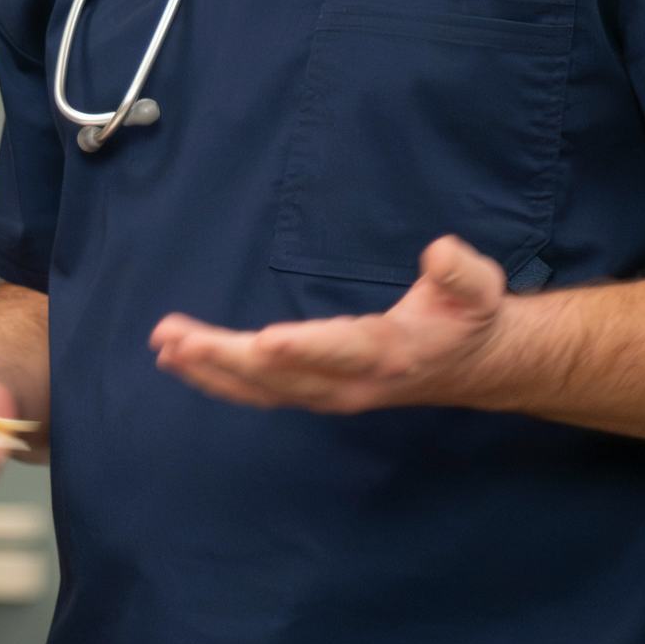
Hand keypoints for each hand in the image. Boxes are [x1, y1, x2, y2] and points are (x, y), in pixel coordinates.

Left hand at [149, 234, 509, 414]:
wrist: (471, 366)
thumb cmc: (467, 318)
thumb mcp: (479, 288)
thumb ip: (461, 272)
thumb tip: (439, 250)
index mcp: (392, 352)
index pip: (345, 350)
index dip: (307, 348)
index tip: (266, 342)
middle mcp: (353, 382)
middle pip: (285, 376)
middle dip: (228, 359)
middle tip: (177, 340)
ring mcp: (329, 393)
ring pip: (263, 389)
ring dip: (210, 370)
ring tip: (165, 345)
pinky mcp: (312, 392)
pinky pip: (259, 392)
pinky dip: (217, 379)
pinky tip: (180, 360)